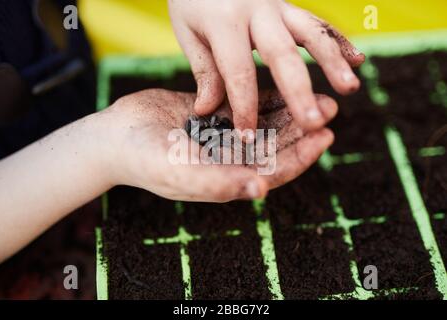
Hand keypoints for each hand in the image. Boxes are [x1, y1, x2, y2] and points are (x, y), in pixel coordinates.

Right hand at [101, 89, 336, 201]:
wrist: (115, 137)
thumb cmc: (144, 161)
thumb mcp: (180, 173)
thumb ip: (219, 183)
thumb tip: (261, 191)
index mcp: (229, 180)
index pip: (275, 172)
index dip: (302, 156)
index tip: (325, 136)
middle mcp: (231, 160)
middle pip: (277, 146)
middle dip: (304, 128)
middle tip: (329, 107)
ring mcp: (224, 137)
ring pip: (266, 124)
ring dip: (290, 110)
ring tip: (316, 92)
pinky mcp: (214, 116)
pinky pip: (247, 105)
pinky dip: (265, 96)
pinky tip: (283, 84)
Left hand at [168, 0, 364, 134]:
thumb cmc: (193, 2)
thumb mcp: (189, 32)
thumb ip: (204, 69)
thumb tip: (207, 109)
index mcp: (225, 22)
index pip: (238, 72)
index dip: (244, 107)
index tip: (249, 138)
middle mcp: (257, 12)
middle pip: (282, 55)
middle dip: (299, 91)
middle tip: (313, 123)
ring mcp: (278, 6)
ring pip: (311, 34)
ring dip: (332, 62)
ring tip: (349, 89)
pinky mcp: (290, 7)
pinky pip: (318, 24)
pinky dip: (339, 41)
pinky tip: (358, 60)